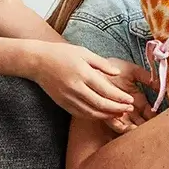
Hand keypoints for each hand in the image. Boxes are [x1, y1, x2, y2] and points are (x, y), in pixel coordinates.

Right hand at [27, 41, 150, 120]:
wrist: (37, 61)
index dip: (120, 97)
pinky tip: (102, 115)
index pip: (106, 90)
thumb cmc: (62, 54)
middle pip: (100, 104)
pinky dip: (93, 116)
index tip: (131, 100)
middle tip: (129, 109)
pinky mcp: (62, 103)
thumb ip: (102, 64)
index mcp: (83, 73)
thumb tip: (118, 73)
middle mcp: (75, 88)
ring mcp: (68, 97)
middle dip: (117, 108)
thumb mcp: (84, 52)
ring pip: (91, 112)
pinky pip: (80, 113)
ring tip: (119, 113)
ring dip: (106, 115)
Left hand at [101, 58, 157, 133]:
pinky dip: (123, 127)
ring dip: (135, 129)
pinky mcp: (106, 114)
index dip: (154, 115)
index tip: (161, 119)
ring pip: (129, 125)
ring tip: (140, 129)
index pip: (148, 111)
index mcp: (137, 98)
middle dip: (146, 126)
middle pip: (140, 121)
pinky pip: (115, 124)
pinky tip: (129, 127)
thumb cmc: (113, 67)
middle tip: (152, 130)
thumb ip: (146, 77)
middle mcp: (128, 107)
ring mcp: (118, 111)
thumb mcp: (133, 71)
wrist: (94, 67)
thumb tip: (160, 85)